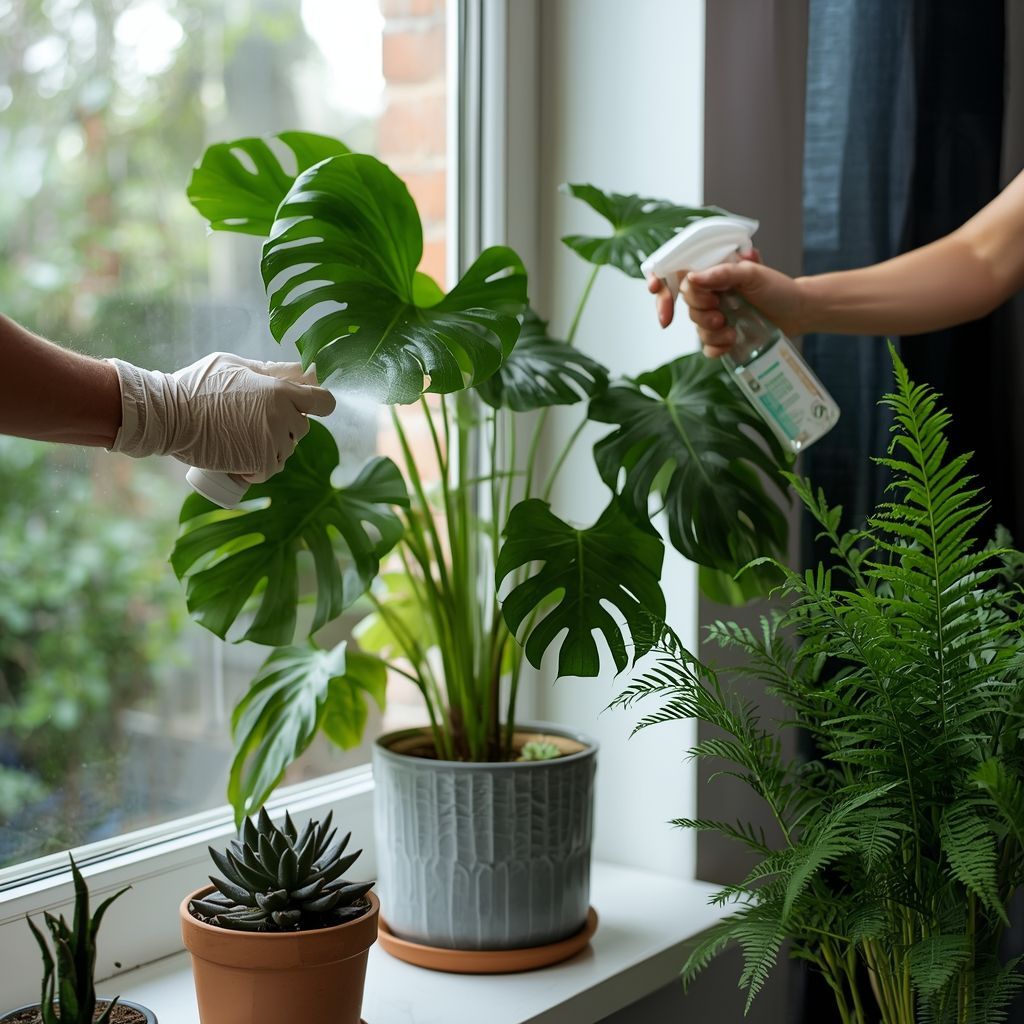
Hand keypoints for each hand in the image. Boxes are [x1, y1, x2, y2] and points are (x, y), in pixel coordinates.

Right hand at [108, 352, 335, 479]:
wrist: (169, 415)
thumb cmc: (197, 386)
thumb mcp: (235, 365)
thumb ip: (268, 371)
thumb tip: (297, 371)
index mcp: (281, 390)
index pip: (324, 402)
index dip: (318, 404)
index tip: (308, 407)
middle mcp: (284, 416)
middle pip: (303, 427)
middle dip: (285, 427)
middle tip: (252, 423)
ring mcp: (274, 442)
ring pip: (287, 450)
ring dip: (271, 448)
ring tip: (241, 439)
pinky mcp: (261, 463)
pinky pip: (271, 468)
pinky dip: (258, 467)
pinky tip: (239, 457)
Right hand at [649, 250, 806, 356]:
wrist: (798, 311)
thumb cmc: (778, 288)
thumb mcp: (753, 273)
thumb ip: (723, 273)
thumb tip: (692, 277)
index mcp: (712, 275)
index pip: (676, 278)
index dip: (662, 287)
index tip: (659, 293)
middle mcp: (710, 295)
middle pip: (686, 305)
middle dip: (700, 312)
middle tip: (719, 312)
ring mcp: (715, 318)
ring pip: (696, 328)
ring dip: (712, 332)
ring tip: (732, 330)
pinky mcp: (722, 338)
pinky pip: (707, 347)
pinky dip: (715, 348)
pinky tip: (730, 344)